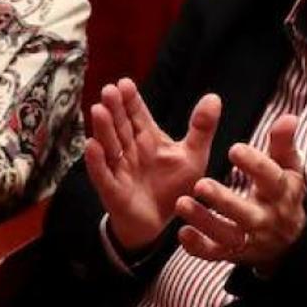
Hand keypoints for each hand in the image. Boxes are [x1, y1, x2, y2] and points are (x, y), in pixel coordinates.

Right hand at [84, 79, 220, 254]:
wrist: (162, 223)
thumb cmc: (174, 186)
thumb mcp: (194, 156)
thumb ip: (202, 128)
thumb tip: (213, 96)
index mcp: (147, 138)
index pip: (137, 114)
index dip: (130, 100)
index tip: (125, 83)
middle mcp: (130, 150)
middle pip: (120, 126)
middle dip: (115, 109)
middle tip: (109, 90)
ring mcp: (119, 169)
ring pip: (109, 145)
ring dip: (103, 129)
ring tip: (99, 110)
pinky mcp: (113, 191)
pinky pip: (102, 175)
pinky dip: (96, 161)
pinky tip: (92, 146)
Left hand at [173, 115, 306, 272]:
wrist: (289, 242)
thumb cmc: (281, 193)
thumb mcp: (287, 168)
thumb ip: (282, 143)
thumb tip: (289, 117)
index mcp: (280, 193)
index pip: (270, 178)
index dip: (254, 164)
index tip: (234, 149)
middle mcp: (265, 219)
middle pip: (245, 213)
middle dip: (223, 200)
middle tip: (199, 184)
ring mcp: (248, 239)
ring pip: (226, 235)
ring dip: (204, 221)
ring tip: (181, 203)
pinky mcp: (232, 254)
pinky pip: (214, 254)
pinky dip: (198, 247)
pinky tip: (182, 233)